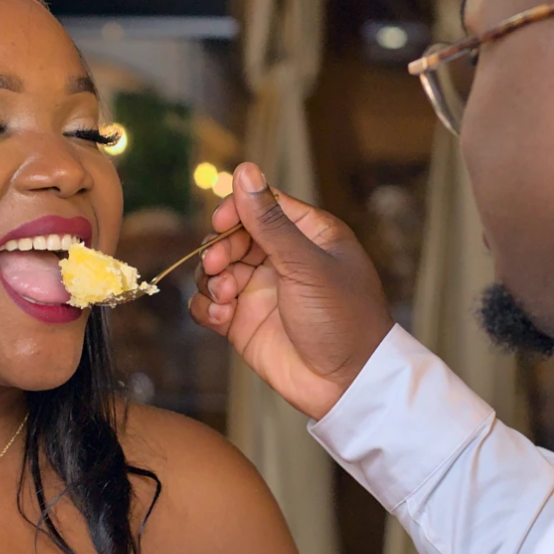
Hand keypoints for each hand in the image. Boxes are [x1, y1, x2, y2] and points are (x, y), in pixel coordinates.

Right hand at [190, 163, 393, 420]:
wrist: (347, 384)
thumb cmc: (342, 318)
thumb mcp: (306, 264)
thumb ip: (270, 221)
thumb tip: (245, 169)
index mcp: (308, 235)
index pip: (262, 205)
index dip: (237, 210)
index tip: (222, 224)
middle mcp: (282, 259)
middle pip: (233, 237)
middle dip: (219, 250)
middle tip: (218, 268)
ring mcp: (261, 291)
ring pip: (216, 270)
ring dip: (211, 280)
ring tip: (225, 298)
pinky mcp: (244, 322)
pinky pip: (210, 305)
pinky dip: (206, 307)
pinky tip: (220, 317)